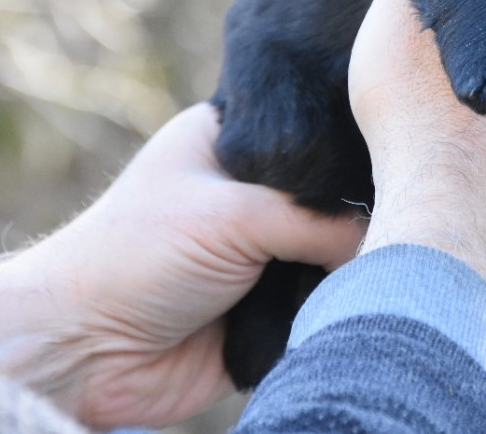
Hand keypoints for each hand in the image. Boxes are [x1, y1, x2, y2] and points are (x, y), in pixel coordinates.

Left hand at [0, 102, 364, 428]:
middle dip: (357, 217)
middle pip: (330, 198)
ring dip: (346, 269)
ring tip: (375, 268)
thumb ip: (317, 219)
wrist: (84, 351)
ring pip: (331, 255)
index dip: (353, 149)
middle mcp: (249, 194)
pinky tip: (353, 303)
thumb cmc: (136, 257)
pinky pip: (319, 305)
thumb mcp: (236, 215)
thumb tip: (385, 235)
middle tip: (400, 219)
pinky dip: (331, 310)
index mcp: (232, 143)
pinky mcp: (263, 310)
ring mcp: (257, 253)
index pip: (314, 134)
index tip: (401, 159)